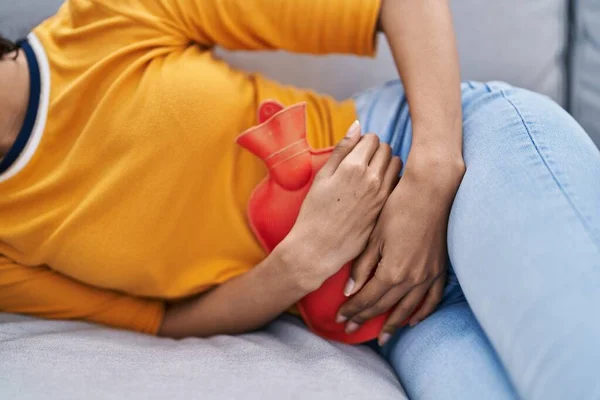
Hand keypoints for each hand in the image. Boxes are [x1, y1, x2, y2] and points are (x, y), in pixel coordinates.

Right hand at [285, 121, 401, 290]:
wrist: (318, 248)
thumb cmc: (315, 212)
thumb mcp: (322, 177)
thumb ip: (341, 149)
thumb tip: (357, 126)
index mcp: (353, 166)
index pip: (372, 138)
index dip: (363, 141)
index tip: (356, 150)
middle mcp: (372, 179)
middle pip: (387, 149)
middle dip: (377, 150)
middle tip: (364, 161)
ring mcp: (382, 195)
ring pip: (396, 165)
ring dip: (386, 164)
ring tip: (371, 174)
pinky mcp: (386, 209)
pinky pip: (397, 184)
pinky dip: (390, 181)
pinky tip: (376, 190)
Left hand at [337, 150, 464, 344]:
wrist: (430, 193)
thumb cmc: (398, 208)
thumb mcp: (375, 236)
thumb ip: (362, 266)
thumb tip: (349, 291)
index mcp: (392, 271)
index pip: (367, 299)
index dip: (352, 311)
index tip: (340, 318)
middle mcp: (411, 279)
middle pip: (385, 307)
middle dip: (366, 319)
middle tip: (351, 328)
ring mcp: (428, 276)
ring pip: (408, 309)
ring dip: (393, 325)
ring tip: (382, 338)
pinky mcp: (440, 270)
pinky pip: (432, 299)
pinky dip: (422, 312)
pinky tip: (412, 320)